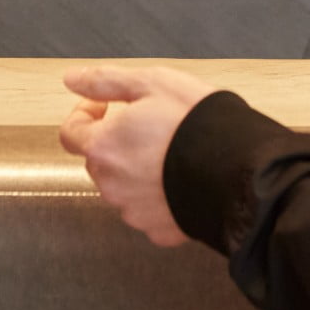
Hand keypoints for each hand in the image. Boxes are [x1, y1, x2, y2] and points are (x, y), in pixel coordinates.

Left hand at [59, 65, 216, 247]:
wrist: (239, 171)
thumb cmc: (197, 125)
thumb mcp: (152, 83)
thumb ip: (105, 81)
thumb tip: (73, 79)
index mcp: (103, 147)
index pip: (70, 133)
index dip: (84, 114)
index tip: (104, 106)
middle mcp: (111, 184)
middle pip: (99, 160)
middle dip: (115, 141)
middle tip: (147, 125)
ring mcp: (134, 211)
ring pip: (123, 186)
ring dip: (136, 169)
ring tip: (171, 150)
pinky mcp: (159, 229)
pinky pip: (150, 209)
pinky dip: (159, 195)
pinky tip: (181, 177)